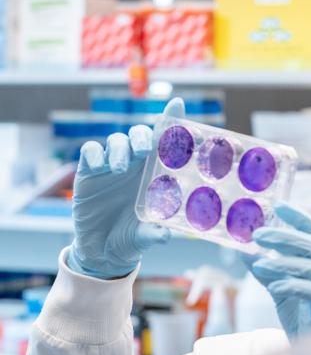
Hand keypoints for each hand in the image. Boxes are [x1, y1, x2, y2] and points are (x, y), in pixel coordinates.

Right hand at [68, 98, 185, 279]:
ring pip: (116, 140)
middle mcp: (136, 164)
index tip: (178, 105)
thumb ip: (156, 232)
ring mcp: (111, 165)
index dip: (172, 123)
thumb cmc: (132, 235)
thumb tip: (167, 235)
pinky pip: (90, 151)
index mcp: (156, 172)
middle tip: (144, 151)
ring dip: (120, 149)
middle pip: (140, 135)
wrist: (103, 250)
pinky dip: (94, 153)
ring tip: (120, 167)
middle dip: (143, 136)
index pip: (166, 143)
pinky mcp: (89, 171)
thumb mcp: (146, 235)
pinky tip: (98, 166)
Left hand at [248, 202, 310, 336]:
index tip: (278, 206)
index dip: (300, 218)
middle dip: (286, 237)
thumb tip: (243, 249)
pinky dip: (291, 285)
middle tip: (259, 234)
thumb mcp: (279, 287)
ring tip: (258, 264)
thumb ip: (266, 269)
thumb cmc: (301, 316)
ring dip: (283, 263)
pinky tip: (273, 286)